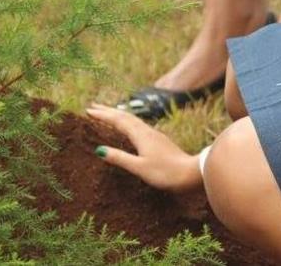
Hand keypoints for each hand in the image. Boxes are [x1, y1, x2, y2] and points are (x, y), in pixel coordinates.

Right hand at [85, 104, 204, 193]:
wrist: (191, 173)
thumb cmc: (166, 173)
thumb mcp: (139, 168)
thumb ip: (120, 158)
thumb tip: (99, 150)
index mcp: (140, 135)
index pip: (118, 121)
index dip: (103, 115)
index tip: (88, 111)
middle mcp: (147, 131)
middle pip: (125, 116)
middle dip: (108, 111)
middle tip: (93, 107)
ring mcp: (154, 134)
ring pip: (132, 119)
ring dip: (118, 115)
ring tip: (108, 113)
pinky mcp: (158, 140)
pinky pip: (138, 125)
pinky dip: (128, 122)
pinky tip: (129, 128)